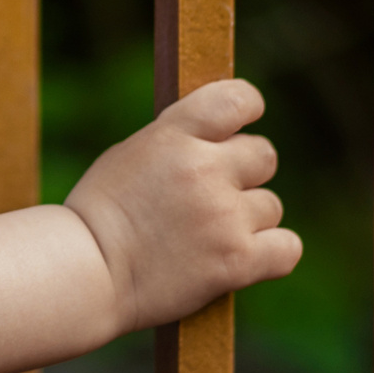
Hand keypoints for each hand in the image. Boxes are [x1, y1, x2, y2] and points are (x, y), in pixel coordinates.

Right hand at [63, 78, 301, 332]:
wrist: (86, 273)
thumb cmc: (100, 216)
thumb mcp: (131, 156)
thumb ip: (179, 142)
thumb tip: (223, 137)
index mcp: (173, 134)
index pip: (237, 99)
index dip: (247, 110)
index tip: (237, 128)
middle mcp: (204, 168)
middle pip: (263, 156)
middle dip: (243, 174)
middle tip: (212, 196)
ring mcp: (223, 216)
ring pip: (270, 206)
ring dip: (246, 220)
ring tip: (207, 236)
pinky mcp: (236, 260)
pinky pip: (286, 247)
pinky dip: (269, 254)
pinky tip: (241, 257)